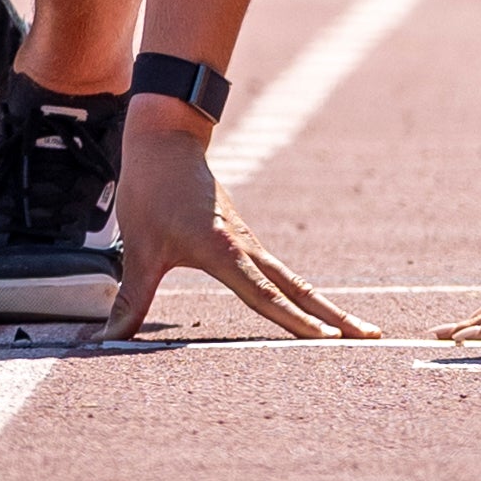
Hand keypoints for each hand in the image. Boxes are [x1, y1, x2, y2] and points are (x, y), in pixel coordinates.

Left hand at [105, 108, 374, 341]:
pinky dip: (304, 295)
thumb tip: (108, 340)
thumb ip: (132, 300)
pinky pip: (281, 274)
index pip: (266, 296)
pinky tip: (315, 311)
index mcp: (225, 251)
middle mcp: (247, 248)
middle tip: (372, 337)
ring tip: (359, 330)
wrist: (168, 139)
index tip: (328, 341)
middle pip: (300, 290)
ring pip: (297, 282)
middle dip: (337, 318)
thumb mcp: (139, 248)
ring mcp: (251, 243)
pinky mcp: (246, 239)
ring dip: (328, 307)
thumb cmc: (152, 190)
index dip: (296, 322)